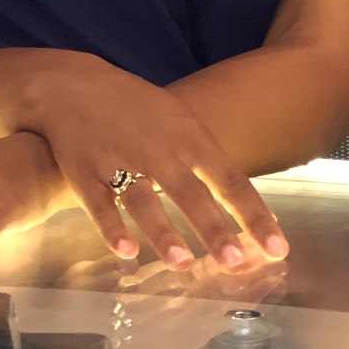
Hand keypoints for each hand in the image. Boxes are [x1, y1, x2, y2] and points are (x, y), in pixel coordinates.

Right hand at [17, 53, 286, 271]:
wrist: (71, 85)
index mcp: (188, 136)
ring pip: (143, 200)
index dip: (254, 216)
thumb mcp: (179, 120)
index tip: (277, 249)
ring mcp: (118, 160)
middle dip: (213, 228)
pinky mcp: (84, 173)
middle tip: (235, 262)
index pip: (230, 179)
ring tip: (183, 262)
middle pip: (189, 192)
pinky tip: (125, 251)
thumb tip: (246, 204)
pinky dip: (112, 227)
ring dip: (163, 232)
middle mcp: (157, 149)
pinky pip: (99, 204)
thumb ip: (209, 161)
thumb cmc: (136, 108)